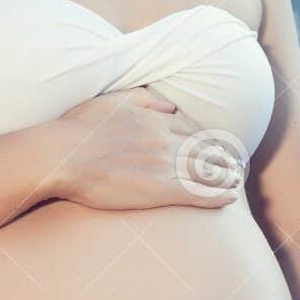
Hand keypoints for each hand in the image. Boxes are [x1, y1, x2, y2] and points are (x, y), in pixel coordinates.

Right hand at [49, 86, 245, 210]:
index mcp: (156, 120)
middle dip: (223, 158)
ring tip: (236, 181)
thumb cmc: (80, 128)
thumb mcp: (114, 100)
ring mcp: (163, 165)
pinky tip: (229, 199)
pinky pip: (196, 193)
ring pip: (204, 171)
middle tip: (236, 165)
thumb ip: (145, 101)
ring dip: (225, 177)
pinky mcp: (158, 190)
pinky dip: (216, 196)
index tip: (216, 146)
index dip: (207, 140)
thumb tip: (170, 106)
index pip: (191, 130)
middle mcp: (165, 141)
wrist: (63, 155)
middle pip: (203, 150)